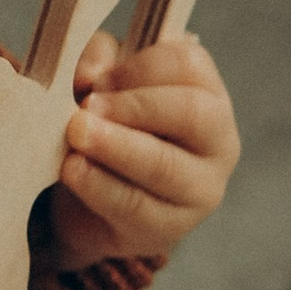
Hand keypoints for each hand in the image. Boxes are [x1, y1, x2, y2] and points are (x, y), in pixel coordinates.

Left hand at [37, 29, 239, 271]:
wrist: (92, 200)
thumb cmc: (109, 126)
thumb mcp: (102, 83)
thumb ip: (96, 62)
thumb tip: (90, 73)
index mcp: (206, 92)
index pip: (189, 65)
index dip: (140, 66)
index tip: (98, 79)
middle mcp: (217, 140)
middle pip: (191, 113)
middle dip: (134, 107)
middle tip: (87, 107)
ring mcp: (200, 188)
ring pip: (165, 165)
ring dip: (115, 147)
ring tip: (76, 135)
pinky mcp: (170, 227)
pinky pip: (136, 206)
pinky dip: (99, 186)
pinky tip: (73, 170)